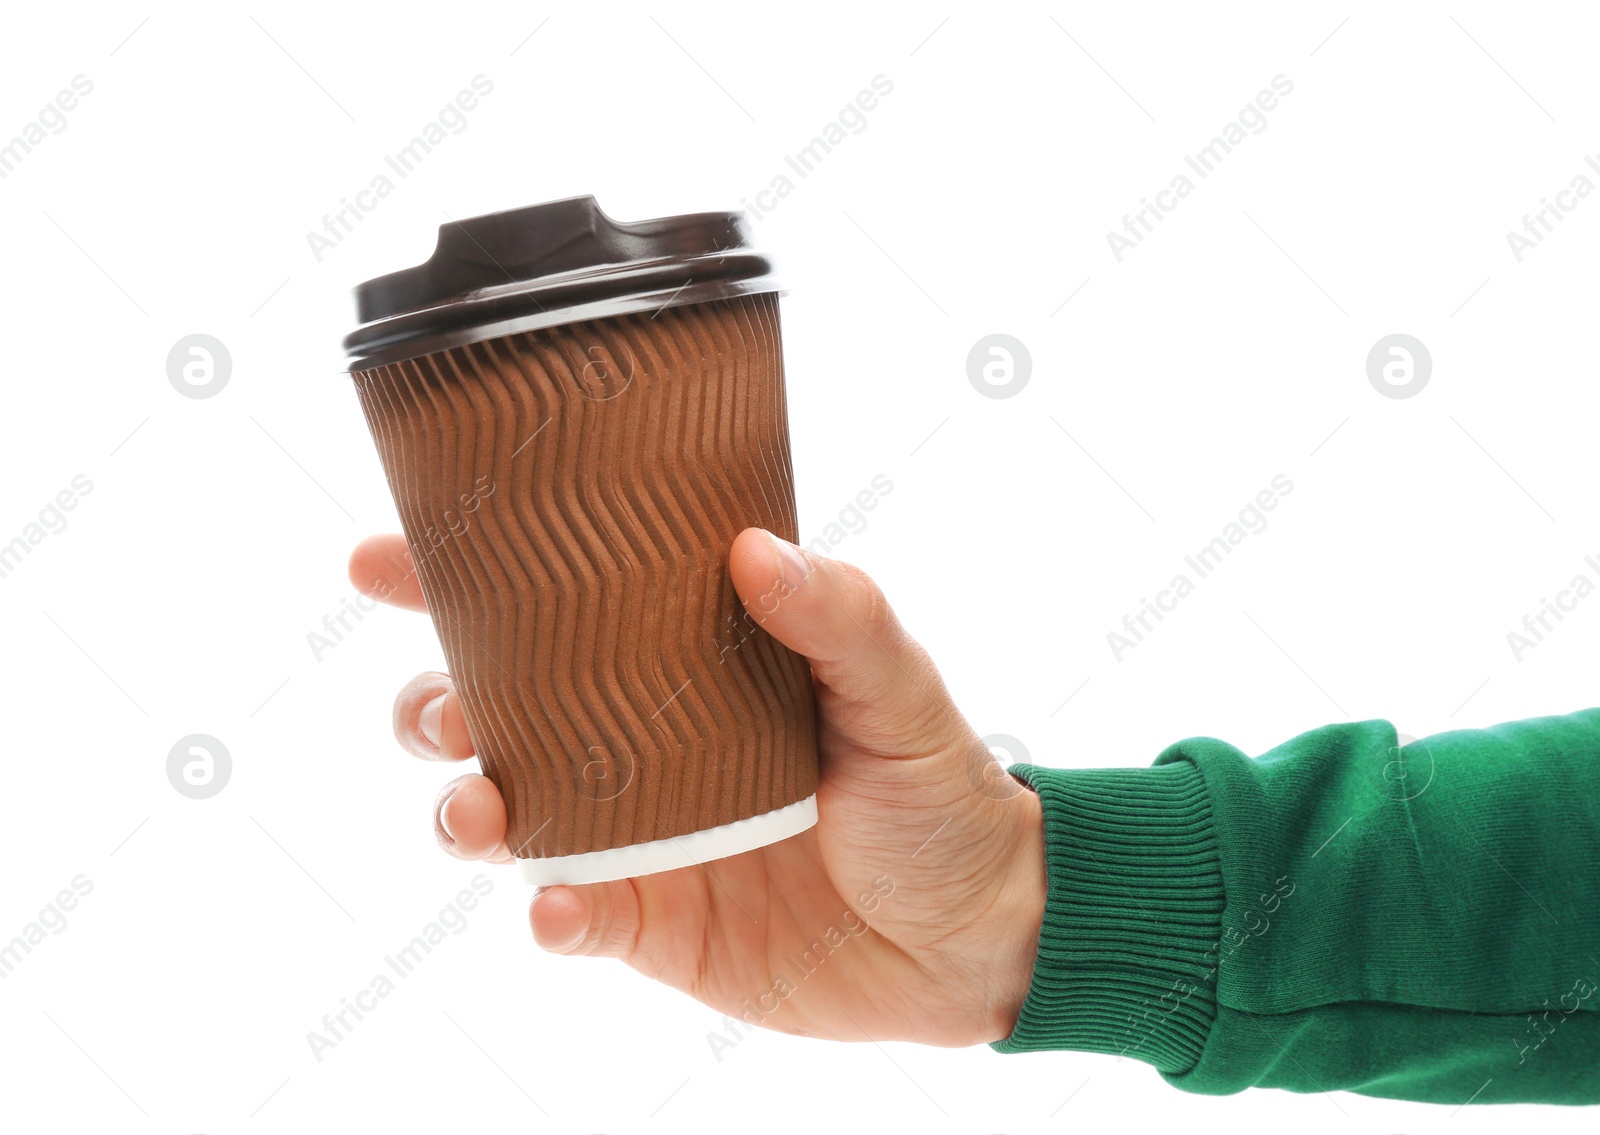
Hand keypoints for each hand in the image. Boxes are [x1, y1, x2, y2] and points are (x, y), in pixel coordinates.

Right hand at [349, 528, 1046, 1046]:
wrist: (976, 937)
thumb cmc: (940, 792)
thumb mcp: (902, 691)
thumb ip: (838, 618)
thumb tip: (754, 550)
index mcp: (688, 664)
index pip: (561, 607)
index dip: (459, 582)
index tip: (383, 561)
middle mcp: (642, 743)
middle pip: (497, 708)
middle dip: (435, 701)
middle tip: (440, 708)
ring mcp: (637, 836)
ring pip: (507, 810)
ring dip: (466, 808)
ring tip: (478, 813)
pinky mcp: (649, 921)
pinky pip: (570, 915)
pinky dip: (550, 914)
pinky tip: (560, 909)